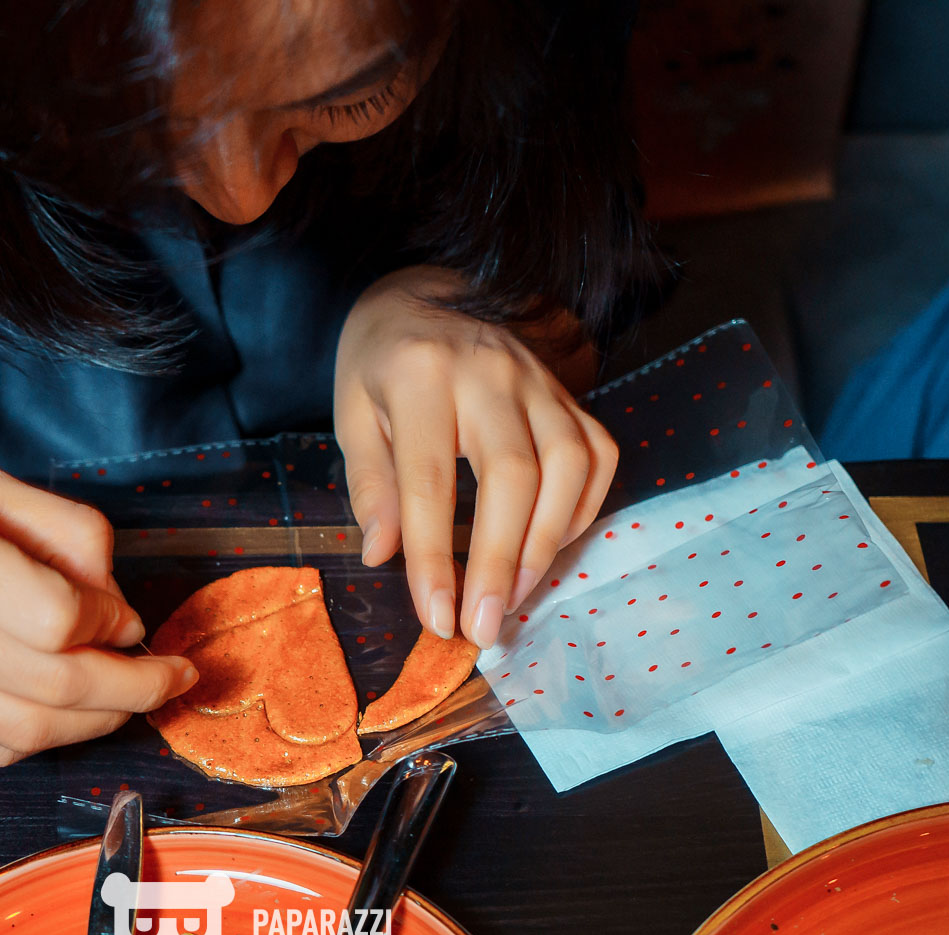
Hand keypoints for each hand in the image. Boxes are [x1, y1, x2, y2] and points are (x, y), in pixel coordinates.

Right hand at [0, 439, 196, 764]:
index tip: (126, 609)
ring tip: (133, 694)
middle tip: (172, 673)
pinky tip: (69, 710)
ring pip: (22, 732)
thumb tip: (120, 605)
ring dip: (97, 723)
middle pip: (49, 686)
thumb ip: (57, 529)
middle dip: (133, 688)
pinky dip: (42, 738)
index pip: (50, 616)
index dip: (109, 620)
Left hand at [333, 266, 616, 648]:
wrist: (425, 292)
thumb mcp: (352, 414)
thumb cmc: (380, 362)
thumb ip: (371, 483)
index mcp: (419, 375)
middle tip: (485, 627)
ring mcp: (538, 378)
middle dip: (501, 562)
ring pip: (567, 464)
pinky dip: (581, 510)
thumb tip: (383, 555)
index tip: (436, 618)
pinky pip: (596, 454)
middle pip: (513, 476)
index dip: (435, 557)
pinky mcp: (569, 391)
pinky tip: (549, 548)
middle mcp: (489, 372)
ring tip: (516, 598)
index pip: (429, 480)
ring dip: (546, 544)